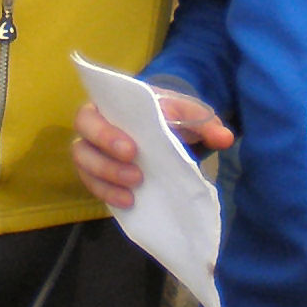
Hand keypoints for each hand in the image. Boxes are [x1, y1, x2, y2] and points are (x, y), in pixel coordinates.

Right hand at [72, 93, 230, 210]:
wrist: (166, 127)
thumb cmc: (170, 114)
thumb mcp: (188, 113)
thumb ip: (204, 122)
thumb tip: (225, 138)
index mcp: (110, 105)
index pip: (92, 113)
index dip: (105, 133)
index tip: (133, 149)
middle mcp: (94, 127)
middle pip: (82, 141)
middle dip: (106, 160)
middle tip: (136, 173)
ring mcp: (92, 152)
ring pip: (84, 165)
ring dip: (107, 179)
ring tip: (134, 189)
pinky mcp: (97, 174)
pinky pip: (92, 186)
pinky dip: (108, 194)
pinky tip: (128, 202)